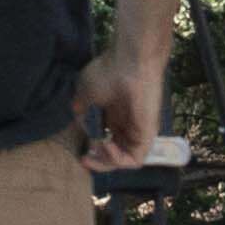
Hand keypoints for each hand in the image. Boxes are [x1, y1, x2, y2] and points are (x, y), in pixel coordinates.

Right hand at [77, 52, 168, 174]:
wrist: (130, 62)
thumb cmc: (109, 72)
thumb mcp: (85, 92)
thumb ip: (81, 109)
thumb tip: (76, 117)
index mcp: (116, 117)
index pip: (108, 144)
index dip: (94, 152)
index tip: (80, 153)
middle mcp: (129, 126)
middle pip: (116, 155)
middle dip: (98, 162)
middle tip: (84, 159)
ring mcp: (139, 131)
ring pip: (125, 160)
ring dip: (107, 162)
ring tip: (95, 150)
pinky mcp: (148, 134)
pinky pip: (136, 159)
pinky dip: (118, 160)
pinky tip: (105, 146)